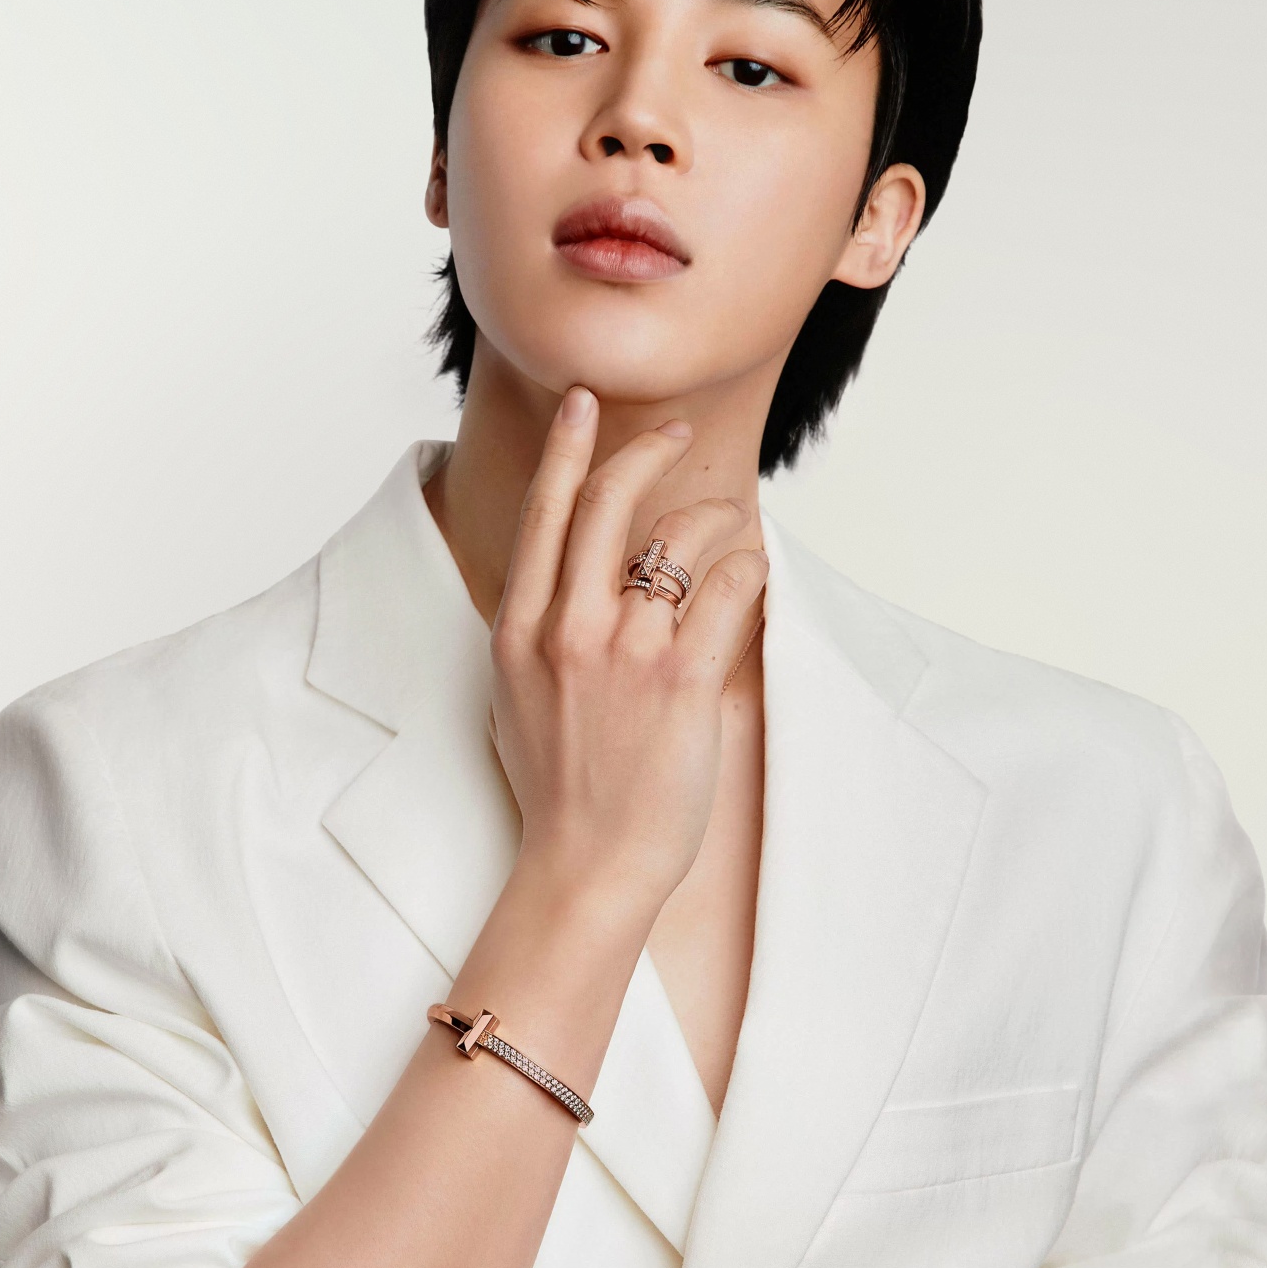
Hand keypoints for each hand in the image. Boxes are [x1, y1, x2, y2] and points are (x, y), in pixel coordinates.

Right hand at [485, 388, 768, 918]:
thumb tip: (567, 580)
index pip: (546, 513)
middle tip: (677, 434)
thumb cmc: (557, 787)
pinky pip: (730, 589)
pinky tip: (750, 577)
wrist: (585, 864)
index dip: (570, 449)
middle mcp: (568, 629)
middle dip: (647, 452)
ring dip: (715, 519)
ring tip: (727, 532)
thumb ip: (539, 631)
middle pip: (609, 503)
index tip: (586, 403)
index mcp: (520, 629)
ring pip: (682, 539)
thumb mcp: (516, 695)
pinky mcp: (681, 681)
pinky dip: (748, 571)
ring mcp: (625, 653)